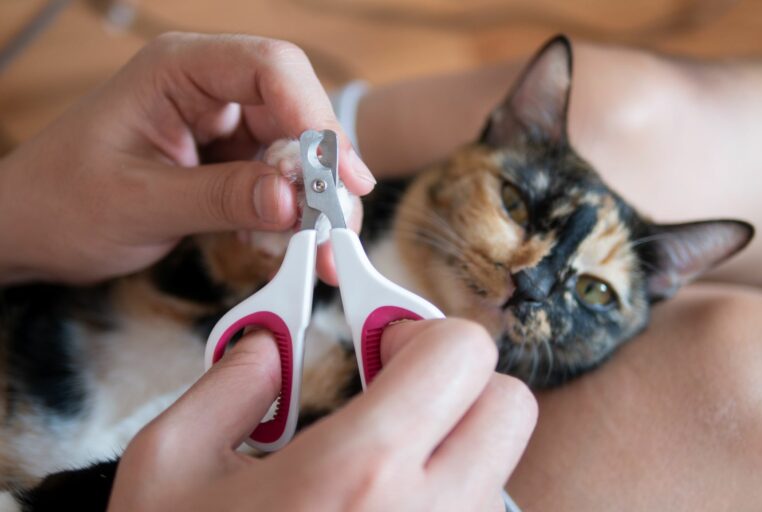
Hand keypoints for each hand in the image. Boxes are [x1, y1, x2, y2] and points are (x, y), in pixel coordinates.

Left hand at [0, 32, 374, 284]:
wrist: (33, 229)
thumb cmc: (62, 201)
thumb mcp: (140, 202)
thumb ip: (219, 197)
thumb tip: (294, 202)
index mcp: (178, 70)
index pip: (270, 68)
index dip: (316, 117)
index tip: (341, 176)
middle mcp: (209, 90)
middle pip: (295, 112)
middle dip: (324, 171)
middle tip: (339, 227)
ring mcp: (221, 126)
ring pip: (295, 152)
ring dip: (314, 202)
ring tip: (320, 249)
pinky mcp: (227, 161)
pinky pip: (278, 181)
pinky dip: (290, 215)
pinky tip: (283, 244)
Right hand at [108, 319, 536, 510]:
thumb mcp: (169, 466)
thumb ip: (227, 383)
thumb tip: (270, 346)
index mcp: (361, 470)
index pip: (462, 352)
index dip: (422, 333)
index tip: (380, 348)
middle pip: (508, 406)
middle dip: (455, 385)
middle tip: (389, 399)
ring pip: (497, 468)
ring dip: (450, 449)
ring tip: (373, 473)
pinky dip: (445, 497)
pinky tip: (379, 511)